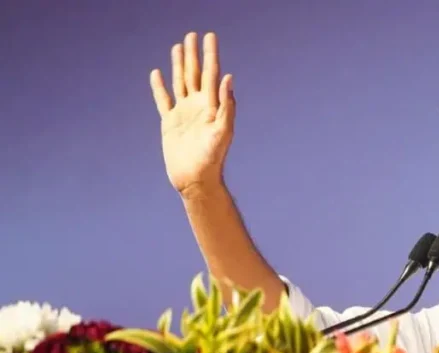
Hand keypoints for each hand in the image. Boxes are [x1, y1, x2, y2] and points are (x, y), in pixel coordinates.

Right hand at [150, 32, 234, 197]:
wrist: (196, 179)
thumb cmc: (212, 158)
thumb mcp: (222, 132)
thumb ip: (227, 106)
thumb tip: (228, 78)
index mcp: (212, 106)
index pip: (211, 74)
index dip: (211, 54)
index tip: (209, 36)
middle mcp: (199, 106)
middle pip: (195, 73)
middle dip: (193, 54)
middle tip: (192, 34)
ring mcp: (184, 113)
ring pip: (180, 82)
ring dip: (178, 65)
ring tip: (178, 47)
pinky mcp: (170, 122)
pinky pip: (163, 100)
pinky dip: (159, 87)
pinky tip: (157, 74)